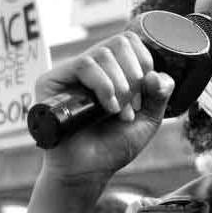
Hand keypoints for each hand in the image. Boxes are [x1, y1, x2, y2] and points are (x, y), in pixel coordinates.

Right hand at [36, 31, 173, 198]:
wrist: (88, 171)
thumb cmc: (114, 146)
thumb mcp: (149, 119)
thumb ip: (159, 94)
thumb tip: (156, 74)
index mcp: (112, 69)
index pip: (130, 41)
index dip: (144, 62)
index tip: (144, 94)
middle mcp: (91, 67)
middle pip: (120, 42)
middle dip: (135, 75)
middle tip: (133, 105)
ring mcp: (70, 72)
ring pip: (103, 54)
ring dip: (121, 86)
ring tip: (119, 113)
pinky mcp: (51, 81)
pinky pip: (84, 65)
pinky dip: (103, 85)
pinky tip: (108, 108)